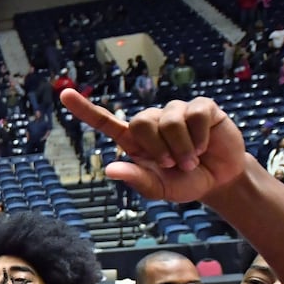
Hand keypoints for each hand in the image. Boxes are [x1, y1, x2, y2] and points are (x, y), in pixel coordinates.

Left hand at [61, 89, 248, 203]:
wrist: (219, 179)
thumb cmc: (184, 182)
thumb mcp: (160, 189)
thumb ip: (137, 180)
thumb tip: (109, 169)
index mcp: (135, 141)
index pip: (105, 122)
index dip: (84, 109)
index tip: (64, 94)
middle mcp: (152, 122)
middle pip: (141, 122)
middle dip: (159, 148)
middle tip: (173, 164)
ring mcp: (176, 111)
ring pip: (170, 120)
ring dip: (183, 147)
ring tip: (192, 160)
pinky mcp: (201, 107)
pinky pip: (195, 115)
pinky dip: (201, 136)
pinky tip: (205, 144)